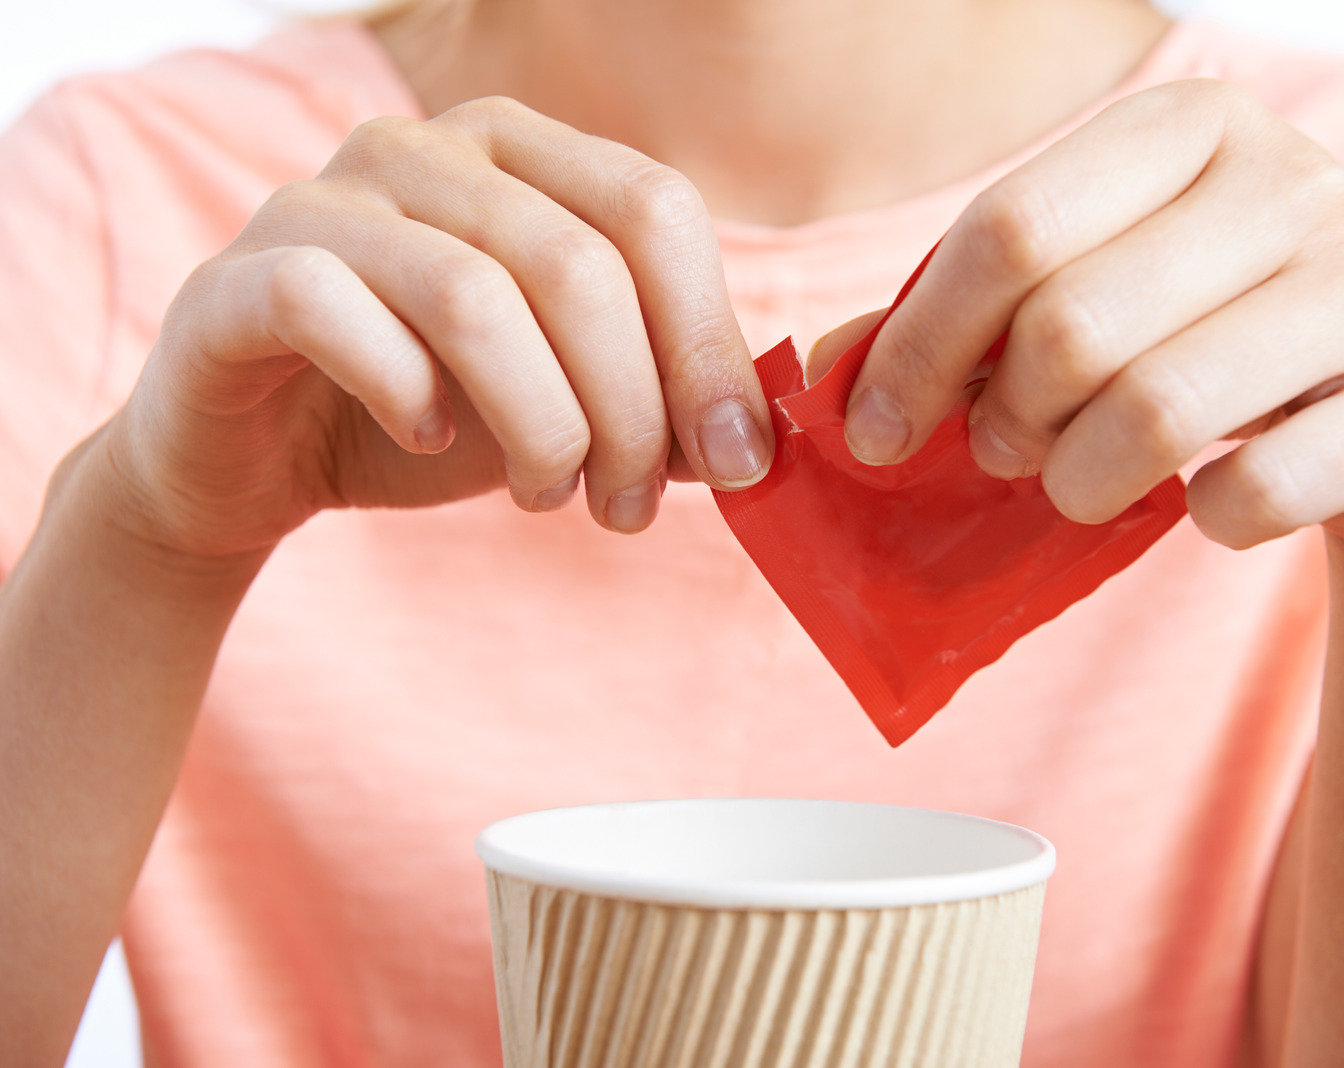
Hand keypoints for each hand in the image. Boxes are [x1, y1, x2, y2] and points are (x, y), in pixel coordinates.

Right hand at [102, 96, 773, 557]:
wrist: (257, 454)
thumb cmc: (428, 413)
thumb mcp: (565, 403)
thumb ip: (654, 400)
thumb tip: (748, 438)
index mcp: (523, 156)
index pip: (656, 211)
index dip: (709, 343)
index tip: (735, 460)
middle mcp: (426, 150)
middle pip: (580, 266)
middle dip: (630, 410)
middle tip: (628, 507)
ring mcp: (326, 200)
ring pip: (474, 296)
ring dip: (539, 424)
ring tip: (548, 497)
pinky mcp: (242, 274)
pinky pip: (339, 314)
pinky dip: (407, 395)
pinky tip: (429, 441)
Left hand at [840, 79, 1343, 562]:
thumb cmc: (1218, 335)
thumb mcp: (1101, 294)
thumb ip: (965, 321)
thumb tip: (825, 380)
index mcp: (1190, 128)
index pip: (1008, 229)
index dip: (917, 345)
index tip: (873, 430)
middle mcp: (1293, 182)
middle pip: (1069, 328)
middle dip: (1002, 421)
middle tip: (1001, 453)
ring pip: (1155, 412)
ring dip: (1080, 482)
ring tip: (1078, 486)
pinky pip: (1259, 491)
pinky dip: (1208, 519)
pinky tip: (1207, 503)